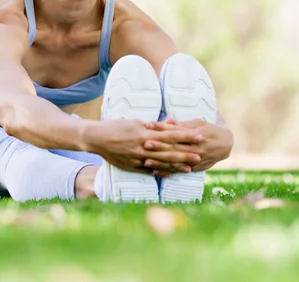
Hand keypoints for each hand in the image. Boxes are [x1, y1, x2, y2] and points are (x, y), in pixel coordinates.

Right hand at [85, 119, 202, 173]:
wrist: (97, 138)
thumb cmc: (117, 126)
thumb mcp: (136, 122)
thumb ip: (153, 126)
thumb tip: (169, 125)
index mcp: (146, 134)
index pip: (171, 135)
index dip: (186, 136)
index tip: (199, 136)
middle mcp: (144, 147)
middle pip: (169, 151)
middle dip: (186, 154)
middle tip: (201, 156)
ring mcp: (138, 158)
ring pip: (161, 164)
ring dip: (176, 166)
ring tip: (189, 168)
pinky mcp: (132, 166)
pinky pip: (149, 171)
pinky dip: (160, 173)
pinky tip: (170, 175)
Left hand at [142, 118, 232, 173]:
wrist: (226, 145)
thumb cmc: (210, 130)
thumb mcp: (198, 123)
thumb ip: (182, 124)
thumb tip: (167, 120)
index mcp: (196, 135)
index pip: (176, 132)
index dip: (162, 129)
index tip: (149, 125)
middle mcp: (196, 149)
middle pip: (174, 148)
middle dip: (159, 146)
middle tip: (145, 144)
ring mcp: (196, 160)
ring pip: (175, 162)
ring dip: (160, 162)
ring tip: (146, 161)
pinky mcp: (195, 168)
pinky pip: (179, 171)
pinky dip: (167, 171)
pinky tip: (155, 172)